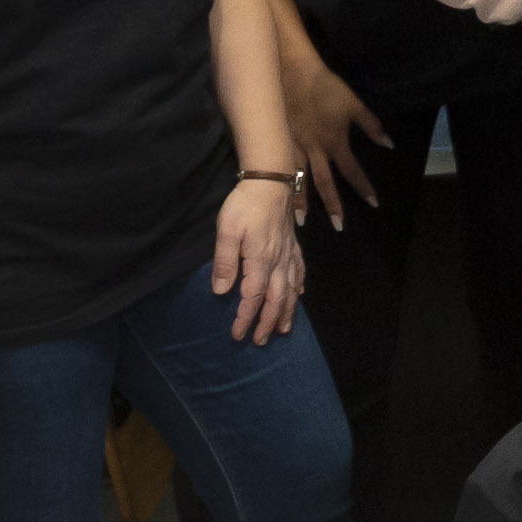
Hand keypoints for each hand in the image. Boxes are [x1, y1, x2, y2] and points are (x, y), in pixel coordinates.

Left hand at [209, 176, 306, 343]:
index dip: (245, 318)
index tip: (237, 334)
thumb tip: (221, 292)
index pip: (253, 296)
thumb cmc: (245, 204)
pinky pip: (299, 271)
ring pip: (290, 289)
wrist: (271, 180)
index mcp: (260, 260)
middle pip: (275, 298)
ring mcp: (288, 253)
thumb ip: (225, 262)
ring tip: (283, 329)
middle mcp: (278, 261)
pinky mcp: (292, 244)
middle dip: (268, 322)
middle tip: (261, 341)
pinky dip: (299, 286)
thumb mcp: (227, 230)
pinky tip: (299, 294)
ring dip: (286, 311)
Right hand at [275, 45, 382, 217]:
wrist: (291, 73)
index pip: (353, 171)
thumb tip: (389, 144)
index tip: (374, 204)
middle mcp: (315, 151)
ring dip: (300, 203)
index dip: (364, 188)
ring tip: (300, 223)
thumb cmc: (325, 88)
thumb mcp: (354, 104)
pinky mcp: (278, 143)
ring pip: (298, 181)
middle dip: (333, 206)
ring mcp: (293, 148)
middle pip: (325, 184)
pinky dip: (281, 186)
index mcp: (335, 142)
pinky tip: (278, 197)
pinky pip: (280, 170)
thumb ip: (371, 126)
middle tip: (340, 227)